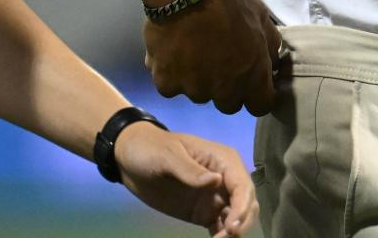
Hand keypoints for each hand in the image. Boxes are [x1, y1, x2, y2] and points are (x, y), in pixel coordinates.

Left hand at [115, 122, 257, 234]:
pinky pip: (220, 226)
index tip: (232, 227)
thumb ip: (190, 170)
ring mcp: (215, 197)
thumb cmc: (151, 149)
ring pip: (237, 217)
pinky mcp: (204, 212)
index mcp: (223, 161)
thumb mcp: (168, 156)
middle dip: (242, 221)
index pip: (242, 185)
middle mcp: (224, 179)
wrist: (130, 160)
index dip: (242, 207)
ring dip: (234, 231)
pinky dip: (222, 237)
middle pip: (246, 203)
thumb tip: (216, 181)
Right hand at [143, 0, 282, 114]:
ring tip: (194, 50)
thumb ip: (271, 46)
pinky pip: (172, 85)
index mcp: (252, 77)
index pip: (261, 106)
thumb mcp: (262, 17)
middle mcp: (224, 91)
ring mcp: (194, 90)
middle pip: (229, 104)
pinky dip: (172, 73)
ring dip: (199, 80)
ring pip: (200, 93)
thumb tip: (272, 64)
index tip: (252, 83)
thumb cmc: (228, 1)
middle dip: (228, 88)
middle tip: (220, 61)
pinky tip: (173, 50)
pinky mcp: (166, 84)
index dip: (258, 94)